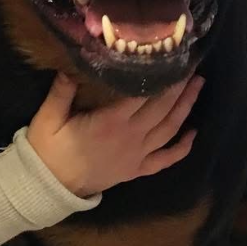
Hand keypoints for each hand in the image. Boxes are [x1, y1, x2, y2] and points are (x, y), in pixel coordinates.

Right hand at [27, 73, 201, 198]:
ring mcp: (137, 155)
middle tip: (193, 66)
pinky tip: (194, 134)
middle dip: (180, 87)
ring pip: (169, 130)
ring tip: (198, 87)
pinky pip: (165, 160)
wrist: (50, 187)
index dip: (161, 76)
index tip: (173, 58)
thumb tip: (73, 64)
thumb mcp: (48, 118)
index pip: (144, 94)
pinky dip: (182, 148)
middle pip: (163, 109)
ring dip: (186, 108)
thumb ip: (62, 91)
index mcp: (111, 121)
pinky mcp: (137, 170)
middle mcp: (130, 137)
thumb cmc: (48, 150)